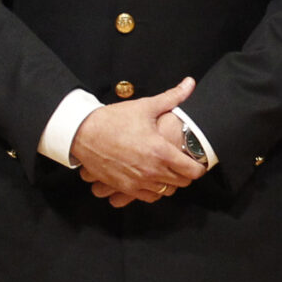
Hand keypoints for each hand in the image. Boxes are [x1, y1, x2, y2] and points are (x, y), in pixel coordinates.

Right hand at [73, 77, 204, 206]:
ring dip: (170, 182)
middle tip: (182, 163)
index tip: (197, 161)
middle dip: (185, 173)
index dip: (199, 166)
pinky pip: (149, 197)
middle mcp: (152, 170)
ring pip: (166, 192)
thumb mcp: (146, 106)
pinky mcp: (125, 188)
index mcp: (160, 151)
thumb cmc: (114, 119)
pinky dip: (154, 190)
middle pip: (182, 183)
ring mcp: (138, 182)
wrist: (83, 133)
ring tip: (167, 170)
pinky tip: (152, 178)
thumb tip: (190, 83)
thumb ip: (173, 97)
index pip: (193, 171)